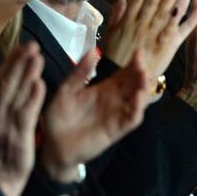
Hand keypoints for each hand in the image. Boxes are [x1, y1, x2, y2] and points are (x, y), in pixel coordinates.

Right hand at [0, 42, 45, 195]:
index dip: (9, 64)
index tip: (21, 46)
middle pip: (6, 88)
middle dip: (19, 65)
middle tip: (32, 45)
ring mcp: (2, 133)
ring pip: (15, 100)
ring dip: (26, 77)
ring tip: (37, 58)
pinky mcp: (17, 146)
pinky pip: (24, 121)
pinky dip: (31, 102)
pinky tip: (39, 85)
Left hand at [40, 51, 149, 182]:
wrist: (52, 145)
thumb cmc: (59, 117)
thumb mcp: (67, 89)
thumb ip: (80, 72)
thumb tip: (93, 51)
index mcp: (104, 89)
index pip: (124, 73)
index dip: (133, 63)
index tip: (138, 52)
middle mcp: (114, 101)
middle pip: (134, 85)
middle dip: (141, 73)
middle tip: (142, 63)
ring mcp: (116, 116)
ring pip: (137, 101)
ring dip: (143, 89)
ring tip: (144, 76)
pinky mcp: (115, 131)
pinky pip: (131, 120)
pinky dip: (137, 109)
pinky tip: (138, 98)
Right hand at [103, 0, 196, 84]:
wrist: (125, 82)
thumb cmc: (115, 57)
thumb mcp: (112, 33)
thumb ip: (118, 11)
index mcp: (130, 20)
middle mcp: (145, 24)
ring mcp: (158, 34)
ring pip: (173, 7)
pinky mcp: (170, 46)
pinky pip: (183, 28)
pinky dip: (190, 15)